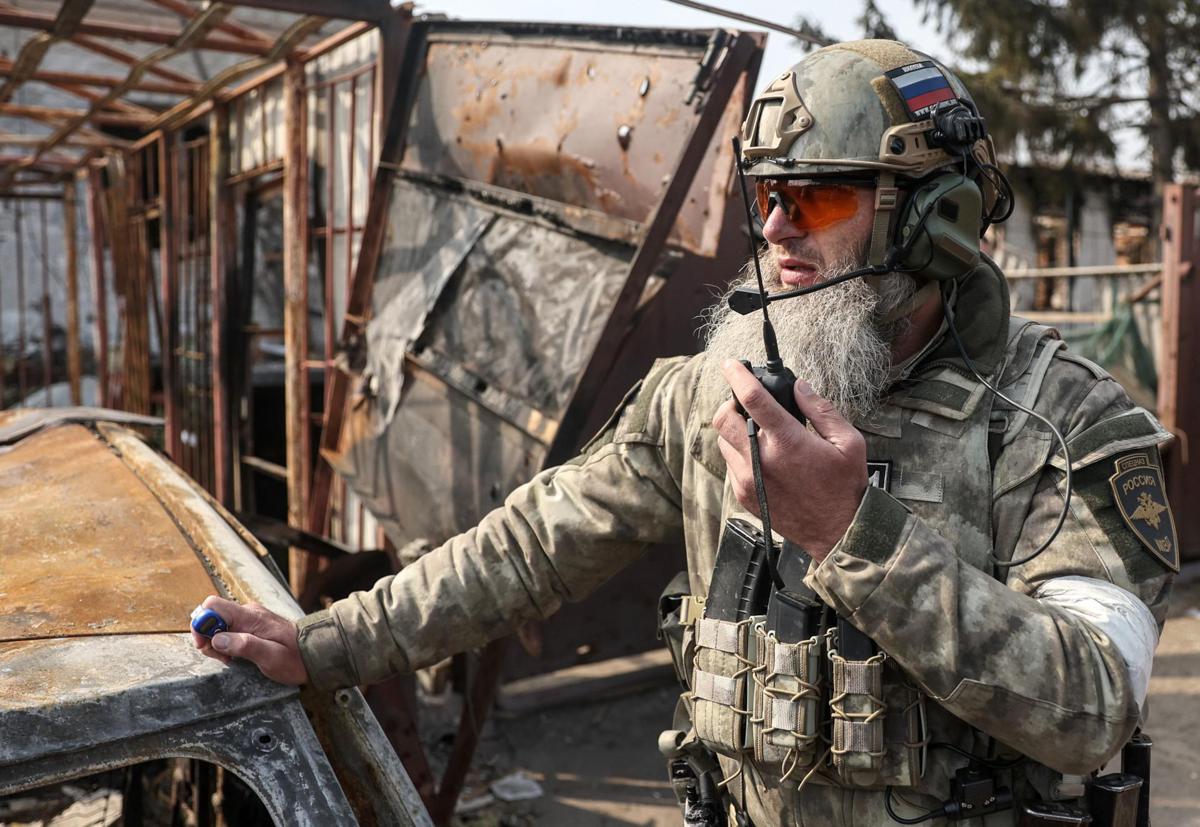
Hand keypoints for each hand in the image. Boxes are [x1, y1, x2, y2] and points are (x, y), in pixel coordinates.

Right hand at [191, 595, 309, 685]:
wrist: (313, 654)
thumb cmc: (294, 658)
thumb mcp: (270, 657)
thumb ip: (245, 645)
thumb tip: (218, 639)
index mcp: (250, 616)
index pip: (213, 606)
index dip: (201, 624)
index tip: (205, 645)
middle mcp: (247, 612)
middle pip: (211, 616)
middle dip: (208, 637)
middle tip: (222, 657)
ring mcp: (248, 618)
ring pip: (218, 624)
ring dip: (216, 643)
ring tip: (230, 658)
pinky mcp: (250, 625)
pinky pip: (227, 630)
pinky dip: (225, 643)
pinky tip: (235, 655)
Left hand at [712, 359, 867, 562]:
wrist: (837, 533)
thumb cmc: (845, 487)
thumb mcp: (848, 442)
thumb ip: (821, 409)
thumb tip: (798, 386)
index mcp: (788, 442)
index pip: (753, 399)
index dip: (738, 376)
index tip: (730, 364)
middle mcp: (761, 459)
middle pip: (724, 418)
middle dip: (731, 403)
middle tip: (747, 403)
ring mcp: (748, 479)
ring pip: (723, 440)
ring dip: (734, 429)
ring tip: (758, 431)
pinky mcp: (743, 494)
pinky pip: (729, 463)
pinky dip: (738, 452)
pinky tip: (761, 455)